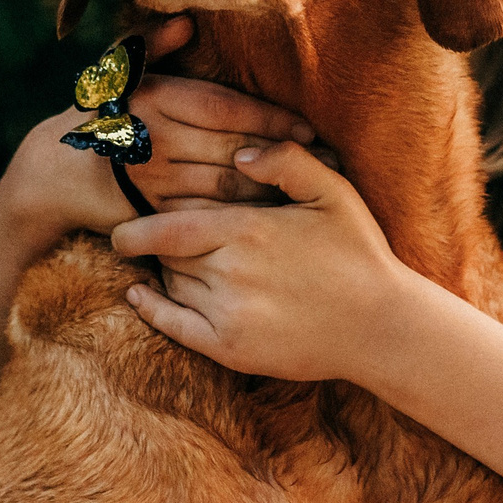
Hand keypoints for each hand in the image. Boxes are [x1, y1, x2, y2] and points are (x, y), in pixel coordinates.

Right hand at [1, 17, 324, 239]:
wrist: (59, 174)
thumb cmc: (106, 112)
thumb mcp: (121, 72)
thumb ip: (154, 44)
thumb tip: (187, 22)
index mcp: (154, 98)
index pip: (226, 108)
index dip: (271, 118)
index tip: (309, 130)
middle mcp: (154, 139)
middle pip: (234, 148)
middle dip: (286, 156)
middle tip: (333, 162)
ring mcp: (153, 182)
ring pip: (227, 187)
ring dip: (275, 190)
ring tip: (317, 189)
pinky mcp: (156, 216)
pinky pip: (209, 218)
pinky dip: (246, 218)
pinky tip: (277, 218)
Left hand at [109, 142, 425, 383]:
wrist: (381, 325)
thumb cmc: (358, 252)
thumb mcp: (333, 191)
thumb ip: (286, 160)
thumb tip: (238, 154)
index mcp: (249, 230)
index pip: (168, 228)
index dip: (136, 228)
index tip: (121, 226)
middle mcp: (230, 271)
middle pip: (169, 255)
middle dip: (163, 247)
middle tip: (169, 241)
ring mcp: (228, 313)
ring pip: (172, 285)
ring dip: (168, 273)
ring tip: (179, 264)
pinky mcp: (231, 348)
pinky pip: (174, 326)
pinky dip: (151, 309)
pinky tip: (139, 296)